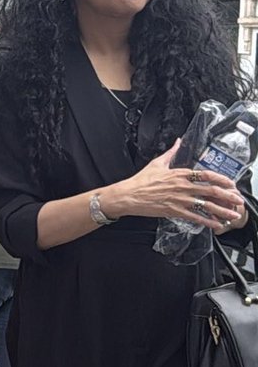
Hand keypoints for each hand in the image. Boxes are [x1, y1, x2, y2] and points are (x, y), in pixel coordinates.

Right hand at [104, 142, 244, 232]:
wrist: (128, 195)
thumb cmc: (140, 181)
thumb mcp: (157, 163)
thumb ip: (171, 152)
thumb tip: (179, 142)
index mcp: (180, 174)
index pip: (206, 175)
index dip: (222, 179)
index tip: (231, 184)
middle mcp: (183, 186)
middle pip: (212, 191)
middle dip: (228, 196)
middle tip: (238, 201)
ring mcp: (180, 199)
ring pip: (206, 205)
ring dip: (223, 211)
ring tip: (233, 215)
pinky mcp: (174, 211)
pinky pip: (195, 217)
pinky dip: (208, 221)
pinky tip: (216, 224)